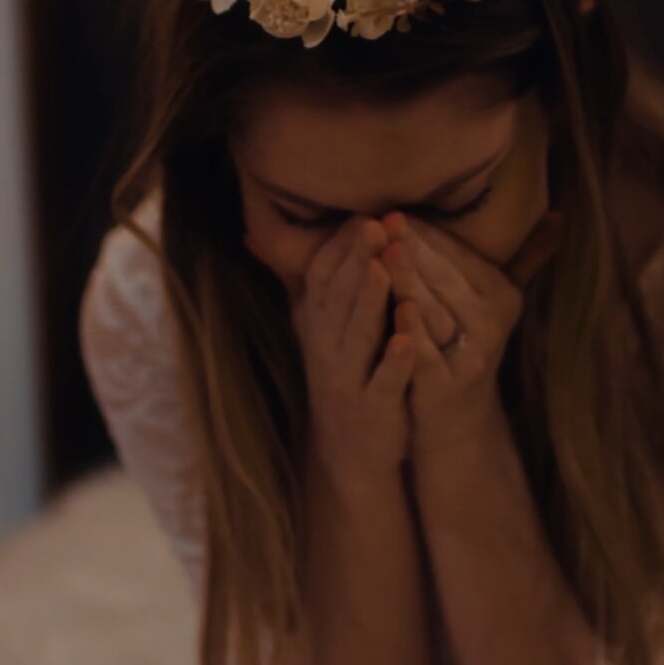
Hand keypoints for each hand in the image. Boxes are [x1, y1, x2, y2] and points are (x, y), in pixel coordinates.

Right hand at [271, 215, 415, 482]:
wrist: (349, 450)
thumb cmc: (341, 373)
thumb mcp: (315, 325)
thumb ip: (302, 279)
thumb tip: (254, 232)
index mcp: (318, 322)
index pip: (322, 275)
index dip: (340, 245)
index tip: (362, 214)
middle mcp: (327, 346)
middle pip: (340, 296)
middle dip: (358, 259)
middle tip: (376, 224)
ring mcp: (348, 378)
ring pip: (359, 335)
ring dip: (371, 301)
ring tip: (384, 269)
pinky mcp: (374, 409)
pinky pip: (384, 382)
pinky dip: (395, 361)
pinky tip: (409, 340)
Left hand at [380, 210, 561, 459]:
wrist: (454, 417)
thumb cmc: (462, 342)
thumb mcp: (492, 300)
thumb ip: (522, 256)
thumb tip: (558, 213)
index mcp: (500, 295)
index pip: (457, 254)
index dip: (426, 231)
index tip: (396, 207)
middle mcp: (491, 324)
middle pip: (445, 278)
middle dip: (413, 248)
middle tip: (385, 219)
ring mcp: (470, 356)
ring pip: (433, 310)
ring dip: (407, 280)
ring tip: (382, 252)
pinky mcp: (446, 385)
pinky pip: (426, 352)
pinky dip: (410, 329)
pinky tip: (392, 307)